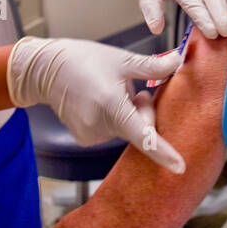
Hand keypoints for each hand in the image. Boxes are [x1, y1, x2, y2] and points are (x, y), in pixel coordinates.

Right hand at [7, 36, 185, 172]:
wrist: (46, 70)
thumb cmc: (83, 60)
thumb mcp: (121, 59)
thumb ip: (152, 67)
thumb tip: (178, 61)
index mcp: (113, 105)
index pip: (143, 135)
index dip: (164, 153)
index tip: (180, 167)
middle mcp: (101, 125)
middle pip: (140, 128)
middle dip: (145, 110)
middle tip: (137, 89)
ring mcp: (91, 135)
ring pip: (127, 129)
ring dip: (128, 114)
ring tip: (110, 92)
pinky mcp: (84, 139)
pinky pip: (112, 132)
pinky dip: (114, 119)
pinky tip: (100, 102)